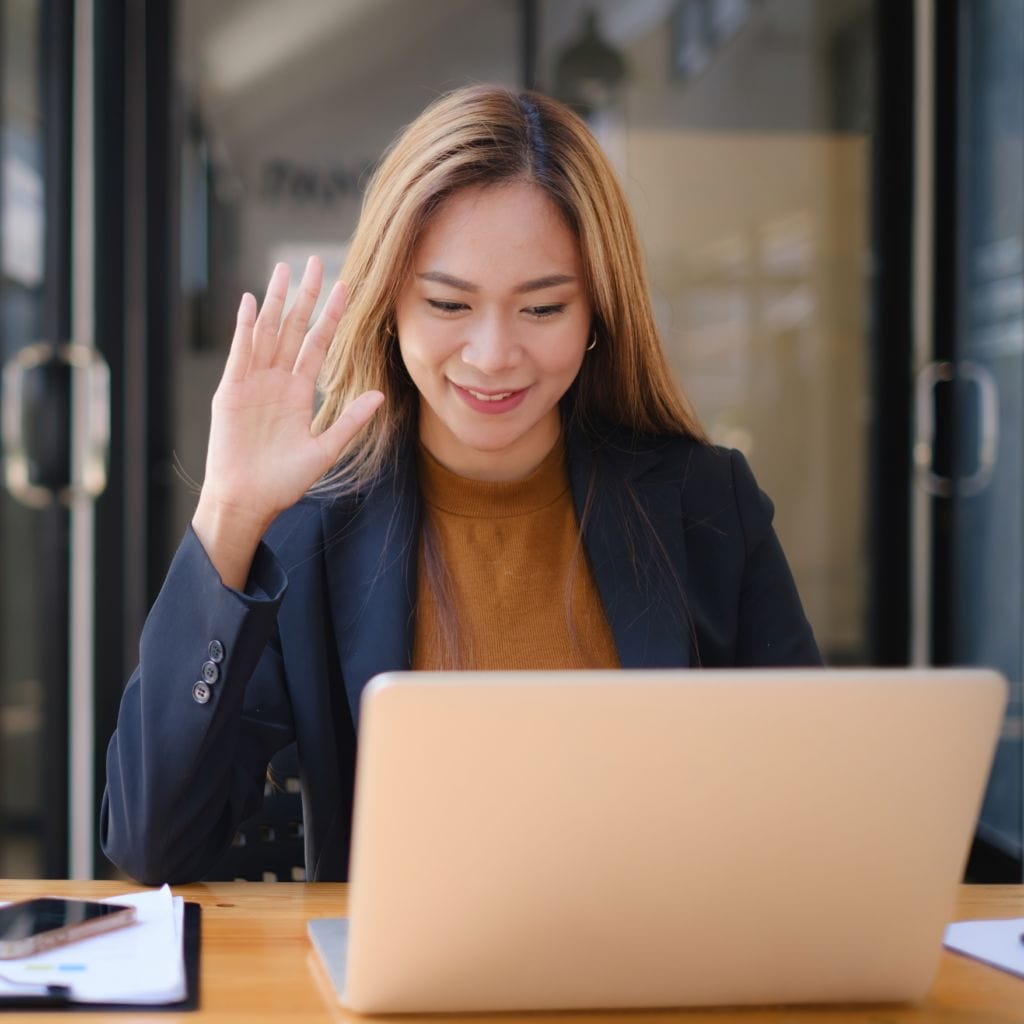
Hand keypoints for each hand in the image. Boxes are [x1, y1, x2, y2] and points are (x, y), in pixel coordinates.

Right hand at [193, 257, 382, 586]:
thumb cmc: (284, 482)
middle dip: (304, 296)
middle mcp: (277, 381)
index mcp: (299, 392)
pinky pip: (240, 354)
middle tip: (315, 261)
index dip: (331, 317)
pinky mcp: (231, 392)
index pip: (318, 345)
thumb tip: (380, 395)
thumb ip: (350, 421)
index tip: (345, 288)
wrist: (249, 501)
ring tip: (284, 270)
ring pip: (267, 333)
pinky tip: (251, 302)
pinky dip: (245, 328)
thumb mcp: (325, 450)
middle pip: (293, 329)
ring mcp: (253, 383)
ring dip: (275, 301)